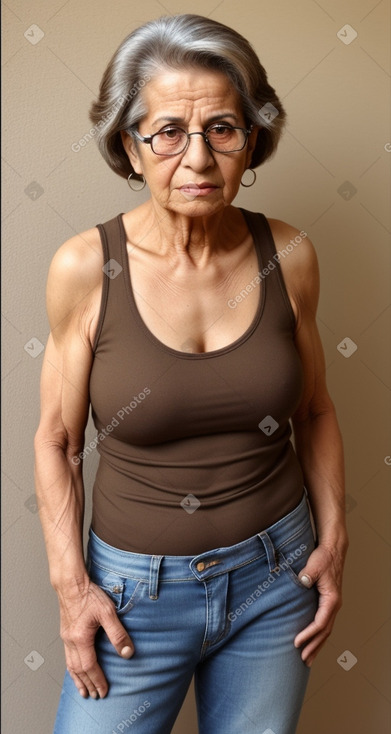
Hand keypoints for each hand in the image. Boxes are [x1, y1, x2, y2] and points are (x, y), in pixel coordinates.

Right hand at [58, 579, 133, 698]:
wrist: (71, 583)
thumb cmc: (89, 595)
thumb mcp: (108, 612)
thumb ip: (118, 633)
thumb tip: (127, 653)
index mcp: (81, 639)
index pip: (90, 667)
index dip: (97, 681)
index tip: (104, 691)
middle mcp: (71, 641)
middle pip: (78, 670)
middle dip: (87, 684)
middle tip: (95, 696)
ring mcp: (66, 637)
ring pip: (70, 665)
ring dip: (78, 679)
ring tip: (83, 690)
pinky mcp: (65, 632)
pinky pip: (67, 656)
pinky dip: (72, 668)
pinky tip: (75, 669)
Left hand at [294, 541, 347, 666]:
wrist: (333, 550)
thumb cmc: (323, 557)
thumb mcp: (315, 565)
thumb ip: (308, 574)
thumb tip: (302, 581)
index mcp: (332, 599)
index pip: (320, 623)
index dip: (308, 634)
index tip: (296, 642)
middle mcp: (334, 605)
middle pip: (325, 632)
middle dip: (314, 647)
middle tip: (303, 660)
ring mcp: (332, 605)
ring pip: (326, 630)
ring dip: (317, 645)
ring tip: (308, 658)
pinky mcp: (328, 603)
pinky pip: (324, 623)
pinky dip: (318, 635)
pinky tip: (312, 641)